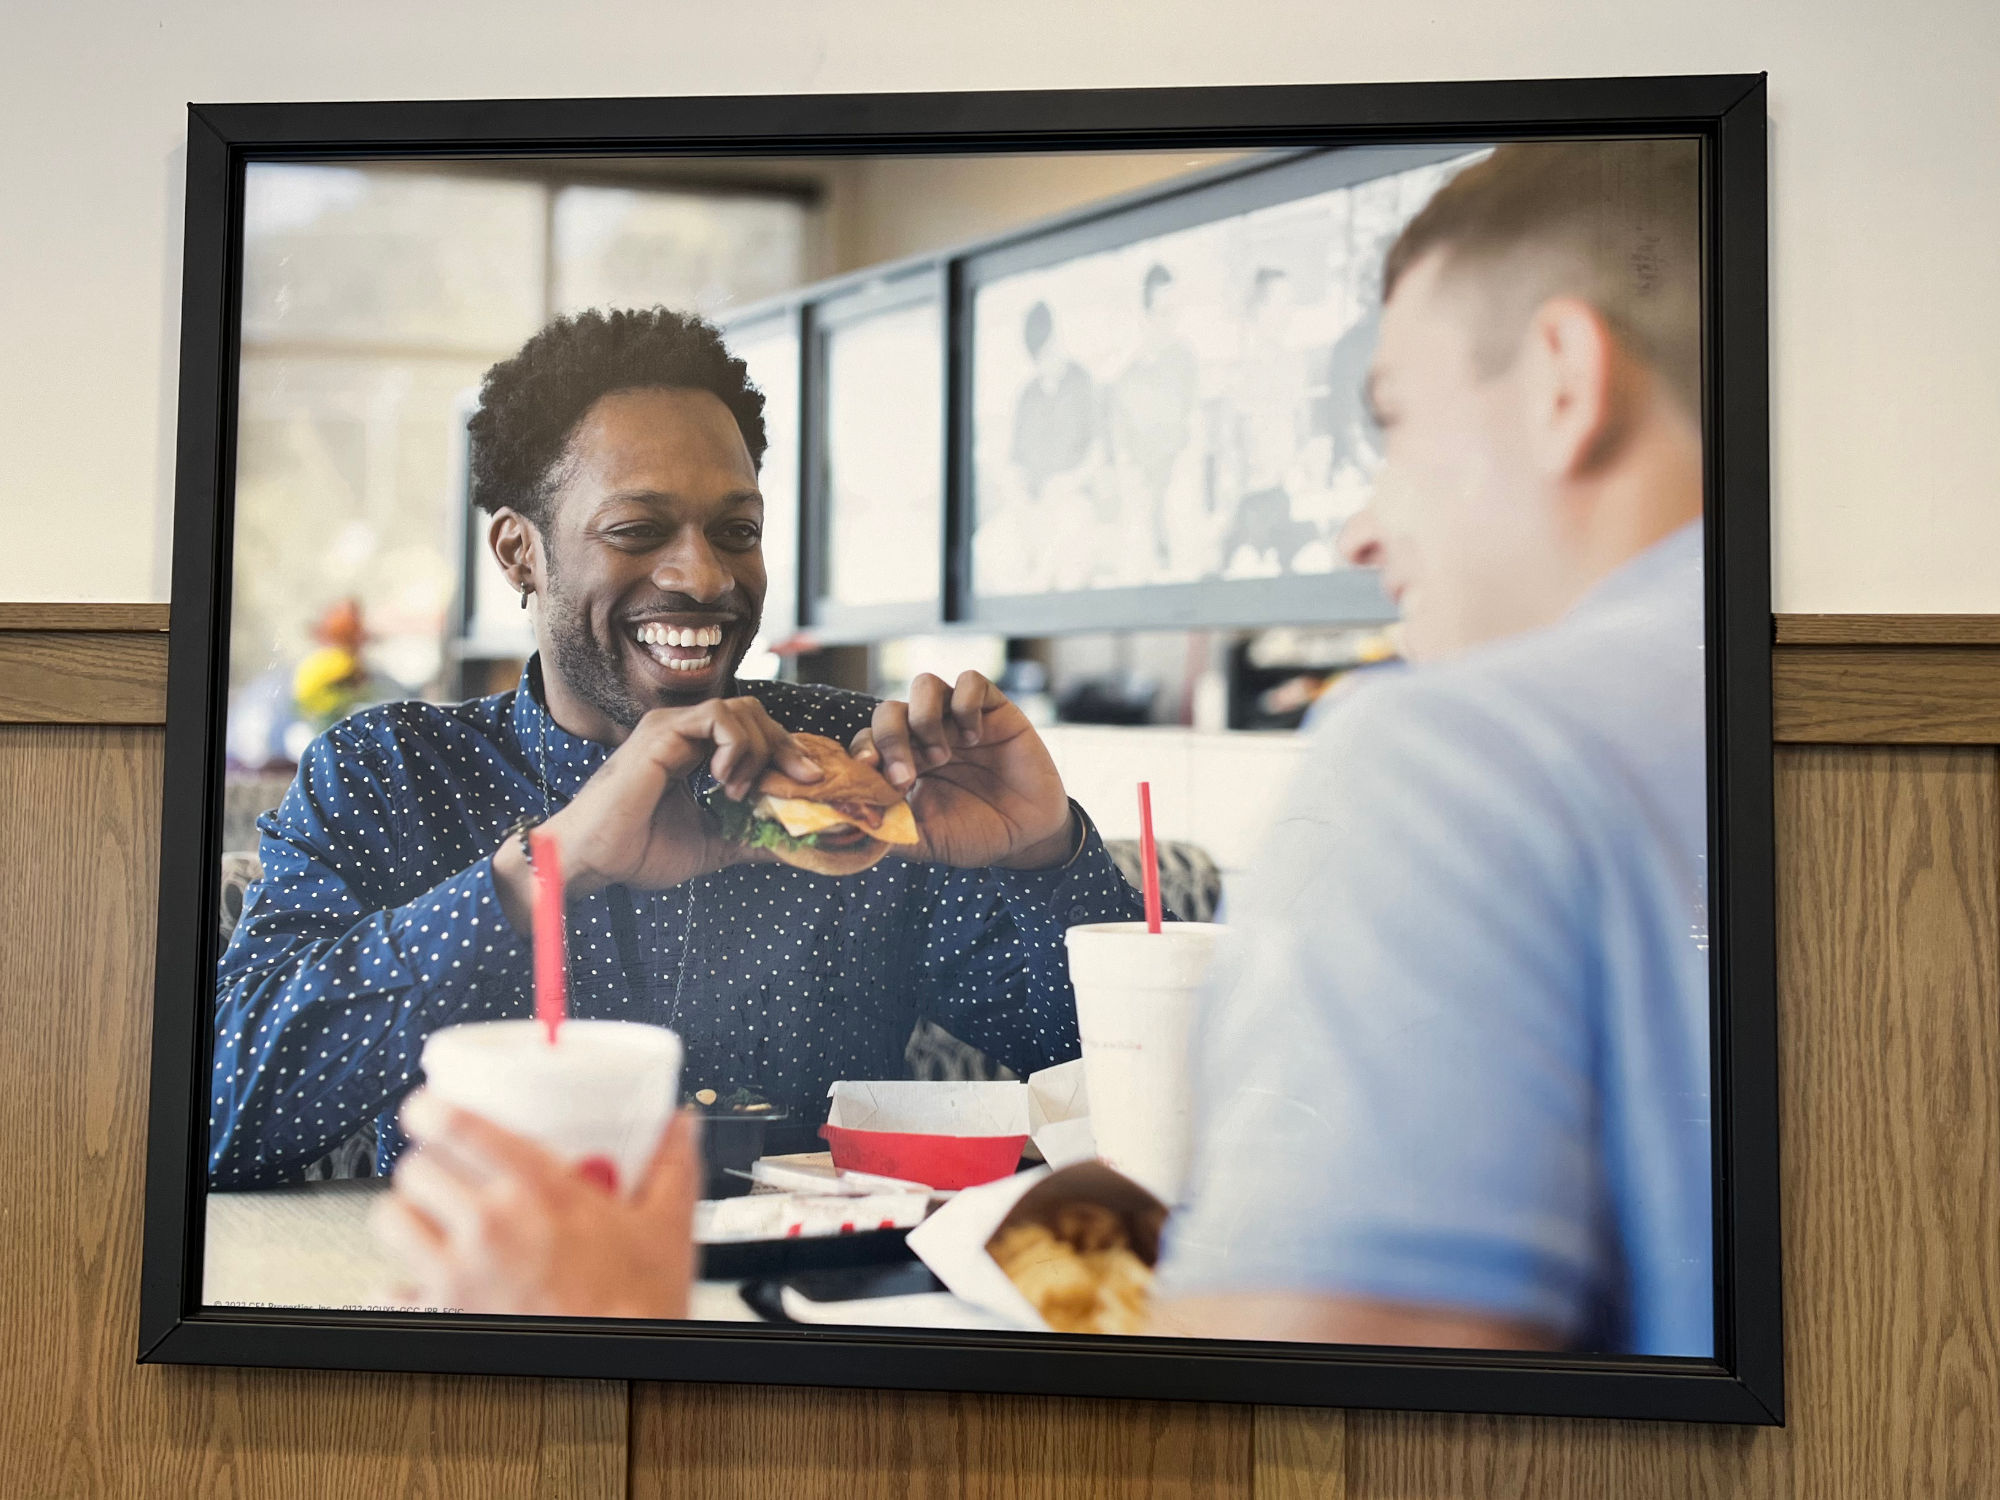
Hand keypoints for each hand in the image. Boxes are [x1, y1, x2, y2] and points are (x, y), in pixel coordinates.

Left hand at [370, 1092, 703, 1318]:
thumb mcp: (665, 1224)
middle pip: (416, 1168)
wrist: (623, 1365)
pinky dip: (403, 1278)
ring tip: (430, 1213)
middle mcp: (490, 1227)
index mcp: (540, 1192)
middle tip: (446, 1169)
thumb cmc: (639, 1305)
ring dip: (407, 1211)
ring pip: (391, 1217)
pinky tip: (425, 1275)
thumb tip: (678, 1125)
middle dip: (427, 1163)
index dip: (428, 1109)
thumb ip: (671, 1164)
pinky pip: (392, 1285)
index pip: (456, 1127)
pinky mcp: (443, 1312)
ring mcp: (459, 1273)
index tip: (426, 1107)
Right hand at [495, 697, 822, 919]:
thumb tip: (796, 842)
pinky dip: (737, 746)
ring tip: (741, 790)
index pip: (753, 733)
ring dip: (758, 750)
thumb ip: (751, 837)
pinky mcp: (662, 732)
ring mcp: (672, 728)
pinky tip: (726, 780)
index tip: (811, 783)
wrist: (594, 859)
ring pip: (742, 710)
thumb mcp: (713, 845)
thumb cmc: (638, 851)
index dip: (787, 753)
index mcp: (694, 753)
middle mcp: (684, 733)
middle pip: (754, 714)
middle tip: (801, 780)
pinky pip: (718, 716)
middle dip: (786, 745)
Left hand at [851, 671, 1074, 870]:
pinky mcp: (993, 709)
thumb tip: (848, 825)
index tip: (868, 775)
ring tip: (942, 755)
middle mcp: (925, 736)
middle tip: (906, 776)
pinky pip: (971, 681)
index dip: (862, 752)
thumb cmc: (973, 835)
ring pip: (925, 685)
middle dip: (890, 740)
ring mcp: (957, 720)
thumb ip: (888, 830)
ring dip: (924, 718)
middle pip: (889, 711)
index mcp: (902, 763)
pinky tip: (973, 736)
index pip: (867, 741)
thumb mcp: (925, 841)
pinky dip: (965, 703)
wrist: (1027, 837)